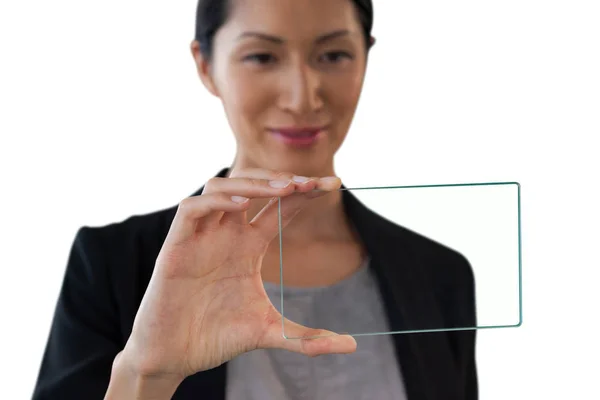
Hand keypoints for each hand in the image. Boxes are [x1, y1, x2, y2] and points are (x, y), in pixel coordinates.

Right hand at [121, 168, 356, 382]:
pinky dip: (216, 201)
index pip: (280, 207)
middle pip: (253, 187)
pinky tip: (243, 205)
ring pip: (222, 187)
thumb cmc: (217, 337)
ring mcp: (202, 236)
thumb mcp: (270, 332)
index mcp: (249, 245)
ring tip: (284, 189)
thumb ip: (308, 338)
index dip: (305, 192)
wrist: (175, 356)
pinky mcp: (176, 245)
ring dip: (253, 182)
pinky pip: (192, 208)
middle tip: (311, 183)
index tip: (334, 185)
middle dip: (283, 180)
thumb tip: (352, 345)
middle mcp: (227, 233)